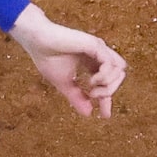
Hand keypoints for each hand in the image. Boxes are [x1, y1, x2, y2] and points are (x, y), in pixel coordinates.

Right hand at [9, 5, 125, 117]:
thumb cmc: (47, 57)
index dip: (107, 99)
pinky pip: (111, 64)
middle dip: (110, 91)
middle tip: (93, 96)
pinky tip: (91, 80)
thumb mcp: (64, 83)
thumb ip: (77, 97)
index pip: (107, 82)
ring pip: (120, 70)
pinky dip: (105, 76)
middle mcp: (98, 55)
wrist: (36, 41)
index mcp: (91, 62)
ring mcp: (98, 49)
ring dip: (109, 84)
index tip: (104, 115)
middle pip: (119, 76)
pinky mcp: (95, 45)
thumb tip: (88, 114)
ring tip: (91, 88)